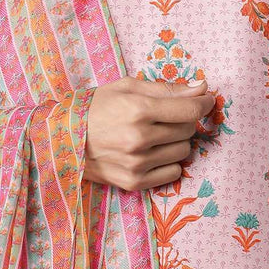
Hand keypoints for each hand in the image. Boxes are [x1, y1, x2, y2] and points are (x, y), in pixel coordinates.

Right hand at [83, 76, 213, 190]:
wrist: (62, 137)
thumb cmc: (96, 107)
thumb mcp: (128, 86)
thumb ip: (167, 88)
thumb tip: (202, 88)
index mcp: (138, 110)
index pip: (190, 110)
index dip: (204, 103)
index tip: (206, 99)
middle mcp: (139, 139)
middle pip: (188, 129)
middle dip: (184, 119)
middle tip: (168, 114)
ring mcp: (137, 164)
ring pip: (183, 152)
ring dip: (176, 140)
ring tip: (156, 133)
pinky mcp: (133, 183)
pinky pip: (173, 173)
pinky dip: (169, 161)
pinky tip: (153, 152)